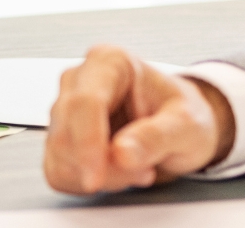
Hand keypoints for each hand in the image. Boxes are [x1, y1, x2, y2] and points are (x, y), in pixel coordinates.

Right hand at [45, 45, 234, 193]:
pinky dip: (85, 183)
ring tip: (137, 168)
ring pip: (59, 154)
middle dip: (100, 165)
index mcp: (110, 62)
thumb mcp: (187, 124)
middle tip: (143, 172)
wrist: (178, 127)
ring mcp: (65, 108)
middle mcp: (80, 80)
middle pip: (66, 130)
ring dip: (98, 175)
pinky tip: (117, 174)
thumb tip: (121, 154)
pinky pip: (57, 170)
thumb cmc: (183, 116)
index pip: (84, 101)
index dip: (87, 142)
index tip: (96, 177)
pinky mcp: (61, 136)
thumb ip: (156, 137)